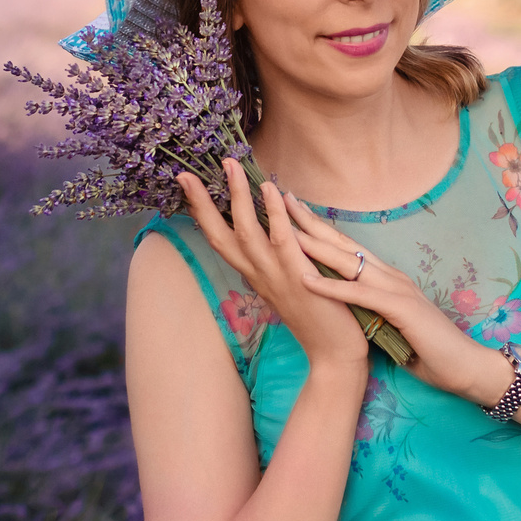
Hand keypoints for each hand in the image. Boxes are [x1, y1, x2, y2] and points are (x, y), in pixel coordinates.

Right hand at [176, 162, 368, 372]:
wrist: (334, 354)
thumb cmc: (316, 316)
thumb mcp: (286, 283)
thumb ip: (274, 260)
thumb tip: (269, 229)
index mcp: (253, 274)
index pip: (219, 239)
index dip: (202, 213)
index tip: (187, 186)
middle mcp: (257, 274)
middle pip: (220, 234)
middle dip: (202, 203)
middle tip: (186, 174)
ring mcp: (276, 276)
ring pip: (247, 231)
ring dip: (237, 197)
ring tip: (230, 166)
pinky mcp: (300, 276)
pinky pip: (283, 239)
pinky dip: (276, 213)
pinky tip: (272, 189)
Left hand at [275, 197, 511, 407]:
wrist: (464, 365)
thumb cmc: (428, 348)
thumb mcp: (390, 322)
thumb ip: (370, 307)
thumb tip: (345, 302)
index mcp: (388, 278)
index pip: (348, 248)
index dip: (321, 229)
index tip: (293, 212)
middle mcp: (391, 276)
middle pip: (345, 245)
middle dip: (312, 224)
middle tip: (283, 201)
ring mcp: (397, 289)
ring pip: (349, 263)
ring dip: (316, 246)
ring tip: (286, 230)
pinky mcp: (401, 309)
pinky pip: (360, 295)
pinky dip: (332, 287)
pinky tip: (307, 280)